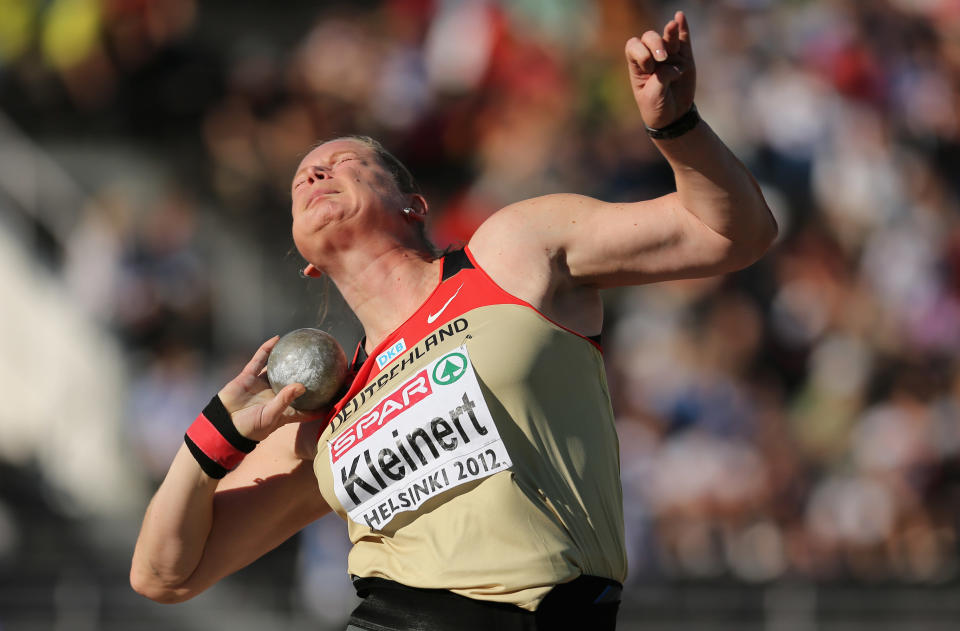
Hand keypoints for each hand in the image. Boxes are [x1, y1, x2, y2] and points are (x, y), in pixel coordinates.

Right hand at [217, 336, 324, 442]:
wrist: (223, 426)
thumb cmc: (250, 428)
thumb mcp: (271, 416)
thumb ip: (285, 400)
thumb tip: (302, 385)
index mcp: (285, 410)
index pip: (308, 407)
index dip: (322, 402)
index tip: (338, 393)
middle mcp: (276, 395)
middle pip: (296, 383)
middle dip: (309, 375)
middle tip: (325, 363)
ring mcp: (262, 385)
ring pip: (278, 368)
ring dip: (289, 357)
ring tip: (302, 345)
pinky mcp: (248, 377)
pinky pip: (259, 360)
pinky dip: (267, 349)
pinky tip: (277, 338)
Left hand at [625, 10, 695, 129]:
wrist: (673, 117)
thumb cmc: (656, 107)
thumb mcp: (654, 96)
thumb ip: (661, 78)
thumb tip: (675, 65)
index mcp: (637, 66)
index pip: (634, 46)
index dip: (640, 52)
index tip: (649, 67)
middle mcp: (652, 57)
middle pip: (649, 38)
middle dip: (655, 44)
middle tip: (663, 58)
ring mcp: (669, 56)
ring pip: (668, 37)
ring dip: (669, 32)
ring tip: (671, 26)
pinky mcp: (685, 59)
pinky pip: (683, 39)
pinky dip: (683, 27)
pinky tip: (680, 16)